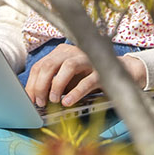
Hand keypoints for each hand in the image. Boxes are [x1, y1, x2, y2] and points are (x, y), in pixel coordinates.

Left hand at [25, 45, 147, 108]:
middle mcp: (74, 52)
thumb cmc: (90, 77)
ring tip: (54, 100)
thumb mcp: (69, 79)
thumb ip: (54, 83)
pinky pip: (88, 80)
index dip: (32, 83)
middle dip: (41, 85)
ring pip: (68, 66)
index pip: (41, 65)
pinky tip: (68, 102)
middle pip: (50, 64)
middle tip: (40, 102)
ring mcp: (90, 59)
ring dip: (57, 85)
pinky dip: (76, 92)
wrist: (124, 72)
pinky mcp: (103, 70)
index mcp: (63, 52)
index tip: (30, 100)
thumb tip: (35, 98)